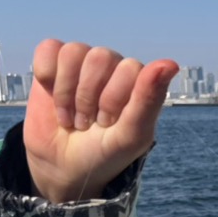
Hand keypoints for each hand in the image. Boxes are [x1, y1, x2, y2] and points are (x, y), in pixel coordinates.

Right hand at [24, 39, 178, 203]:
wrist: (65, 167)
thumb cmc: (105, 152)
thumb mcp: (130, 135)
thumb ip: (149, 101)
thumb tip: (170, 64)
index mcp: (137, 80)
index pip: (128, 69)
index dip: (112, 99)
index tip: (108, 124)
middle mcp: (112, 66)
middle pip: (100, 57)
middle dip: (88, 98)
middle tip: (87, 122)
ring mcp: (83, 62)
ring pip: (73, 52)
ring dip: (66, 93)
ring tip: (71, 116)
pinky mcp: (53, 62)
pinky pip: (49, 49)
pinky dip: (47, 76)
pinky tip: (52, 96)